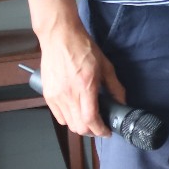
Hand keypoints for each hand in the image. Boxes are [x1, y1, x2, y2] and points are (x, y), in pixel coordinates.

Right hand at [30, 0, 117, 137]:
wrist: (60, 37)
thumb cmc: (82, 48)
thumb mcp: (105, 65)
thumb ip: (115, 86)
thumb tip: (122, 101)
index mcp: (85, 86)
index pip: (90, 119)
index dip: (100, 130)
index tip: (107, 132)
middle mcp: (68, 94)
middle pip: (78, 127)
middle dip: (91, 131)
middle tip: (100, 126)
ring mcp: (55, 96)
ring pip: (68, 124)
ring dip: (79, 126)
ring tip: (88, 120)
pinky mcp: (47, 95)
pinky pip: (58, 116)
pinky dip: (68, 119)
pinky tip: (75, 112)